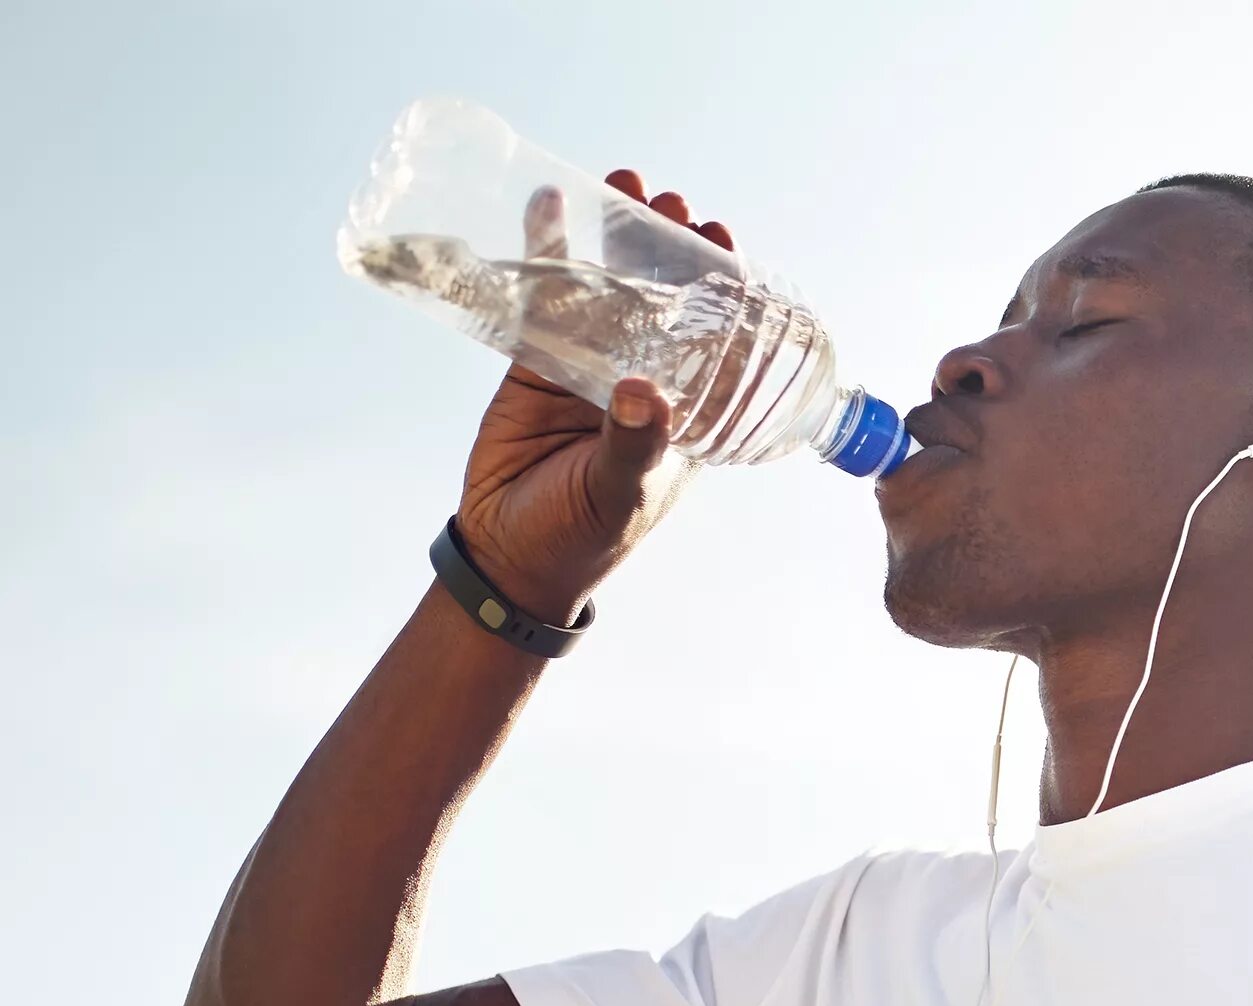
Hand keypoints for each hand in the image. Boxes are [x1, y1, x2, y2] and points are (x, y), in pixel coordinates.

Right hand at [452, 170, 738, 622]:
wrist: (508, 557)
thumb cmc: (582, 538)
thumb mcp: (620, 494)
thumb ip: (634, 446)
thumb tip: (644, 393)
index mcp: (690, 414)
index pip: (721, 340)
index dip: (726, 289)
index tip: (723, 240)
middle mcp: (648, 381)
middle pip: (667, 300)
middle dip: (671, 249)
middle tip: (671, 201)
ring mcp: (592, 367)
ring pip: (610, 288)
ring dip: (616, 237)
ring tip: (623, 183)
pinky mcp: (538, 363)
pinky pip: (546, 297)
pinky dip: (548, 250)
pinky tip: (550, 202)